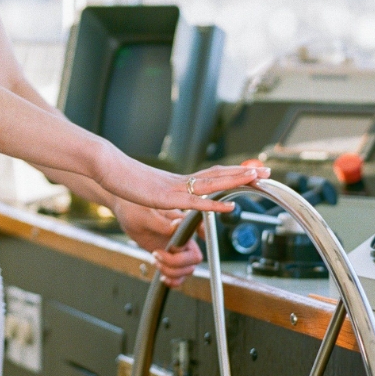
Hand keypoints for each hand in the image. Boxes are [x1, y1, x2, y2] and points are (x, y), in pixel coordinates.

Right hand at [95, 147, 270, 213]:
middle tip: (267, 170)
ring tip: (257, 177)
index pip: (211, 174)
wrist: (107, 168)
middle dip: (244, 173)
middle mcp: (181, 182)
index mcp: (178, 181)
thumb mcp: (146, 192)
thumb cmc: (122, 179)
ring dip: (236, 180)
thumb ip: (159, 198)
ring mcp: (176, 189)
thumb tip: (165, 204)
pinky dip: (214, 205)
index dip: (232, 172)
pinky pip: (195, 202)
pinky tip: (229, 206)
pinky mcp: (167, 198)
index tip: (251, 170)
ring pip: (213, 183)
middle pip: (219, 175)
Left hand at [113, 201, 200, 287]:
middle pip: (194, 258)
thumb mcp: (145, 216)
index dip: (203, 238)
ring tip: (155, 261)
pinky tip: (163, 277)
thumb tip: (176, 226)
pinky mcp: (170, 258)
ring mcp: (178, 249)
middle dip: (177, 262)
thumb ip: (162, 223)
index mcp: (181, 222)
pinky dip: (174, 280)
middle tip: (157, 254)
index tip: (193, 243)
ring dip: (172, 271)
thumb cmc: (136, 209)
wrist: (127, 214)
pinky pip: (180, 275)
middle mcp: (183, 236)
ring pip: (188, 269)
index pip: (201, 230)